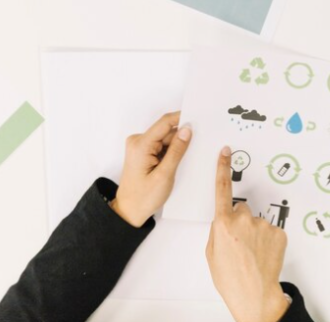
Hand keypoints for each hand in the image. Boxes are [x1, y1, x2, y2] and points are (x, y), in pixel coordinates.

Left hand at [111, 111, 191, 227]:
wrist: (129, 211)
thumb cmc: (144, 197)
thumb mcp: (165, 175)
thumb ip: (177, 150)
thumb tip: (187, 130)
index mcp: (141, 145)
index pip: (165, 122)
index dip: (183, 119)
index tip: (200, 119)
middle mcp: (138, 141)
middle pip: (167, 131)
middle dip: (182, 138)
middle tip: (194, 151)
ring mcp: (140, 146)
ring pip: (166, 138)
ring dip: (177, 147)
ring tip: (181, 163)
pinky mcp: (143, 151)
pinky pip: (162, 145)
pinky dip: (171, 152)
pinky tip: (175, 164)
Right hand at [207, 146, 290, 321]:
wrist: (254, 295)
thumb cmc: (230, 278)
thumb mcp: (212, 253)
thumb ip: (218, 230)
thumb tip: (224, 221)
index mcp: (223, 224)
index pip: (222, 189)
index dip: (222, 168)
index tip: (225, 152)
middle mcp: (244, 220)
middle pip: (241, 210)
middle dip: (239, 221)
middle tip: (239, 243)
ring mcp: (264, 225)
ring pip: (256, 222)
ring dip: (254, 232)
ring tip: (252, 253)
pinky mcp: (279, 232)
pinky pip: (270, 230)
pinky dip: (267, 239)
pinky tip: (263, 253)